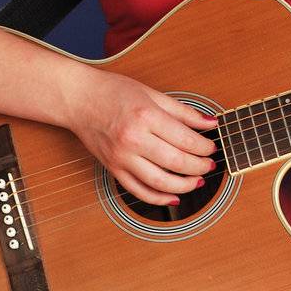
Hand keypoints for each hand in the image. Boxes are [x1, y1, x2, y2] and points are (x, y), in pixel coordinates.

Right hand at [63, 70, 217, 205]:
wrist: (78, 99)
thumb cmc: (113, 92)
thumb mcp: (152, 94)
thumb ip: (183, 112)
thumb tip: (210, 123)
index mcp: (146, 116)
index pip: (185, 139)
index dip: (205, 147)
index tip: (212, 148)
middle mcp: (133, 139)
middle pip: (176, 162)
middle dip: (199, 167)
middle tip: (209, 165)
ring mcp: (121, 157)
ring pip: (159, 182)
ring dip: (184, 186)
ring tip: (197, 181)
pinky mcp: (113, 169)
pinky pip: (138, 191)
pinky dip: (158, 198)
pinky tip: (174, 197)